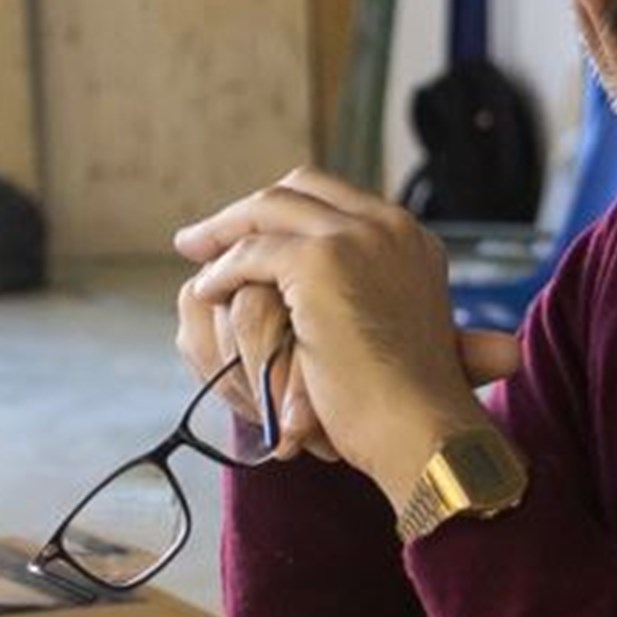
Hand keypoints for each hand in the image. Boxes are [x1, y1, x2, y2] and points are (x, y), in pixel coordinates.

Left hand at [174, 168, 521, 502]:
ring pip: (269, 210)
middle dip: (250, 210)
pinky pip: (250, 253)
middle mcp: (388, 226)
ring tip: (194, 252)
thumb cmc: (408, 402)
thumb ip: (365, 293)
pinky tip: (206, 291)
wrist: (423, 428)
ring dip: (225, 232)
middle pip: (301, 188)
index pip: (335, 199)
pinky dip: (222, 270)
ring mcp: (357, 237)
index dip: (286, 212)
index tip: (250, 233)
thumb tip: (306, 294)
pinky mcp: (322, 261)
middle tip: (207, 237)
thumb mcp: (394, 326)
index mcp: (409, 237)